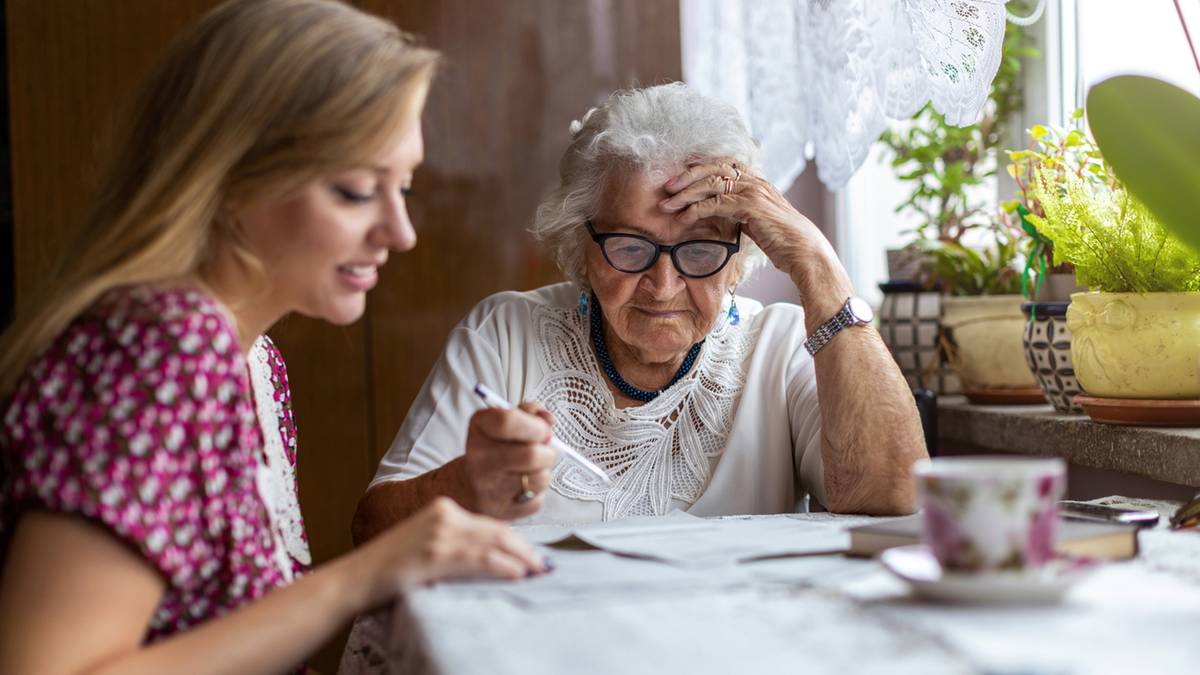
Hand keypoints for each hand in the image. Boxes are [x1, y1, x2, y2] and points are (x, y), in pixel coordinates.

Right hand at [357, 497, 547, 605]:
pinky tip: (516, 574)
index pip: (489, 523)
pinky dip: (503, 566)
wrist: (355, 577)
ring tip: (536, 571)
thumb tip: (489, 557)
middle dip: (524, 548)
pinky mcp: (435, 554)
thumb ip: (454, 543)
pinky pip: (479, 558)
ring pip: (494, 542)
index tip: (531, 555)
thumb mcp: (424, 542)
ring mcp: (440, 534)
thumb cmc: (389, 567)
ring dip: (521, 558)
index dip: (515, 540)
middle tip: (542, 565)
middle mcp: (444, 515)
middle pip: (497, 529)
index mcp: (443, 508)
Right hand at [461, 402, 557, 518]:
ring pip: (539, 479)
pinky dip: (536, 494)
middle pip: (531, 455)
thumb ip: (530, 413)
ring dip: (544, 473)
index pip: (508, 421)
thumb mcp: (504, 421)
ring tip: (531, 470)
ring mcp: (488, 488)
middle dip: (547, 453)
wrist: (467, 486)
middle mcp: (479, 458)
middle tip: (542, 452)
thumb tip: (549, 420)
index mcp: (480, 427)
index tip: (541, 429)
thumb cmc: (494, 449)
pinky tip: (522, 488)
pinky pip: (536, 501)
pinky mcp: (500, 512)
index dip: (535, 425)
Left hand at [660, 159, 853, 320]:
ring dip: (686, 193)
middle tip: (667, 187)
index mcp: (756, 182)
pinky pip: (716, 204)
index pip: (723, 164)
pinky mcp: (751, 207)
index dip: (700, 165)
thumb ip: (740, 211)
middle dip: (687, 176)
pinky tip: (684, 218)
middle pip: (714, 168)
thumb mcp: (757, 221)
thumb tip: (719, 212)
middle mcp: (755, 182)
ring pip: (711, 184)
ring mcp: (754, 192)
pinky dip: (696, 210)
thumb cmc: (783, 241)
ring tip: (667, 204)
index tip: (680, 171)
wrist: (804, 252)